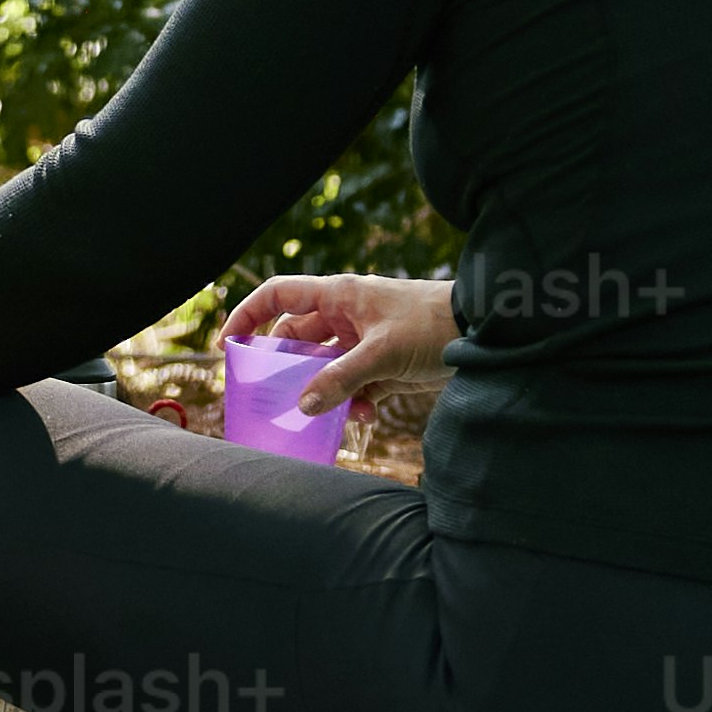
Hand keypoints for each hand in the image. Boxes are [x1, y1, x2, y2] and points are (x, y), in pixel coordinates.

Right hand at [223, 272, 455, 427]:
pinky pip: (353, 385)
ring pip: (325, 369)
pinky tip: (365, 416)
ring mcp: (362, 341)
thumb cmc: (431, 325)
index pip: (278, 296)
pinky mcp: (382, 364)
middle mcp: (344, 316)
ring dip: (324, 392)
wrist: (482, 332)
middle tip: (274, 396)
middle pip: (297, 339)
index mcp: (338, 296)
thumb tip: (303, 405)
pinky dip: (354, 402)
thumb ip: (340, 380)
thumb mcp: (382, 353)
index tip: (228, 346)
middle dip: (287, 368)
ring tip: (327, 414)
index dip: (248, 316)